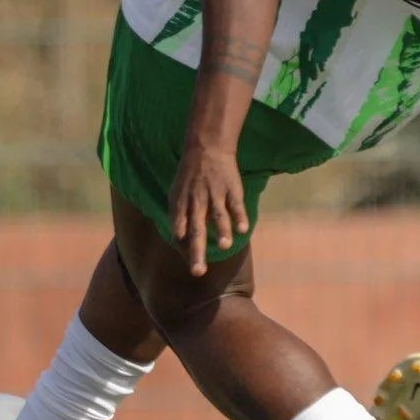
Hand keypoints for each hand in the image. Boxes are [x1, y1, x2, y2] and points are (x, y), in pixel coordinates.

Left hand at [169, 143, 247, 275]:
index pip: (178, 229)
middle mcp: (196, 201)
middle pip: (195, 230)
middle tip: (197, 272)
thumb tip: (179, 239)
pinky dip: (240, 216)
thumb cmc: (189, 175)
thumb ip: (178, 216)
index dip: (181, 246)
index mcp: (180, 204)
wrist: (206, 147)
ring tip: (225, 246)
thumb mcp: (175, 193)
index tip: (188, 262)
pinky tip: (243, 229)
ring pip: (218, 216)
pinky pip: (236, 205)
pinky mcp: (231, 189)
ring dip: (221, 231)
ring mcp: (214, 194)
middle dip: (196, 252)